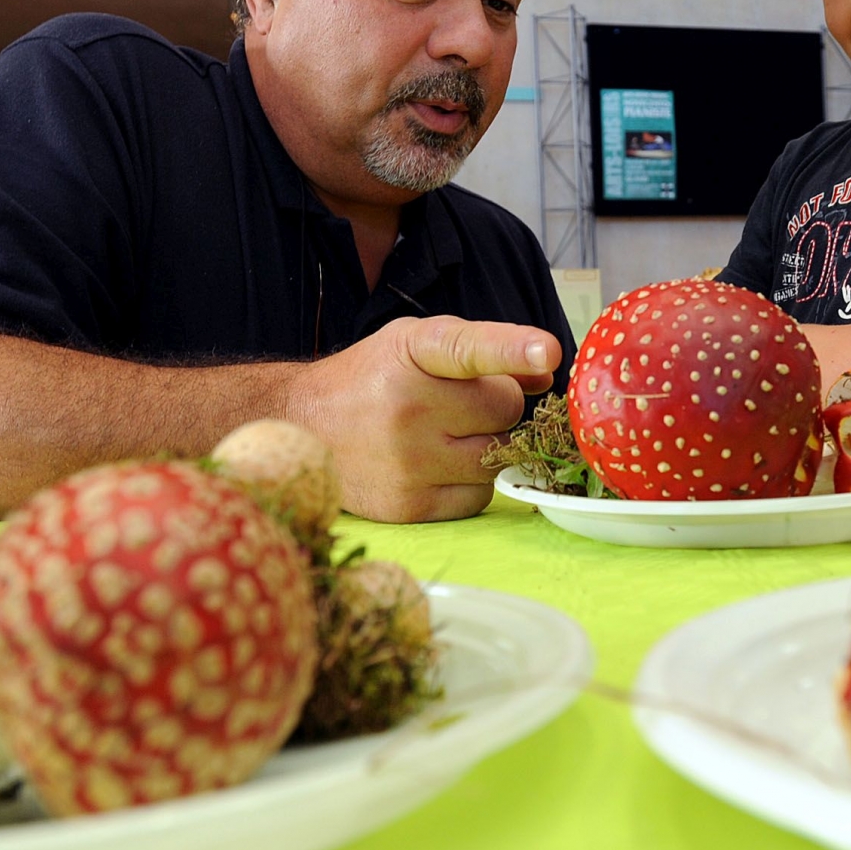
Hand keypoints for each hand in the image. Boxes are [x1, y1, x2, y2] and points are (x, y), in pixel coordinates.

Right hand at [288, 315, 560, 522]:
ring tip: (443, 434)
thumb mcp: (419, 345)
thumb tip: (547, 373)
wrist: (302, 425)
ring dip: (486, 447)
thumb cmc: (374, 379)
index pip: (468, 347)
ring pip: (498, 458)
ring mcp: (406, 459)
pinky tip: (435, 465)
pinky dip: (469, 484)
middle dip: (496, 407)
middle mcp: (406, 404)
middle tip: (458, 405)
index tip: (548, 350)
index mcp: (411, 351)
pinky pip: (479, 497)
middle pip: (506, 411)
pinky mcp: (408, 505)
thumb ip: (484, 351)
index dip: (511, 347)